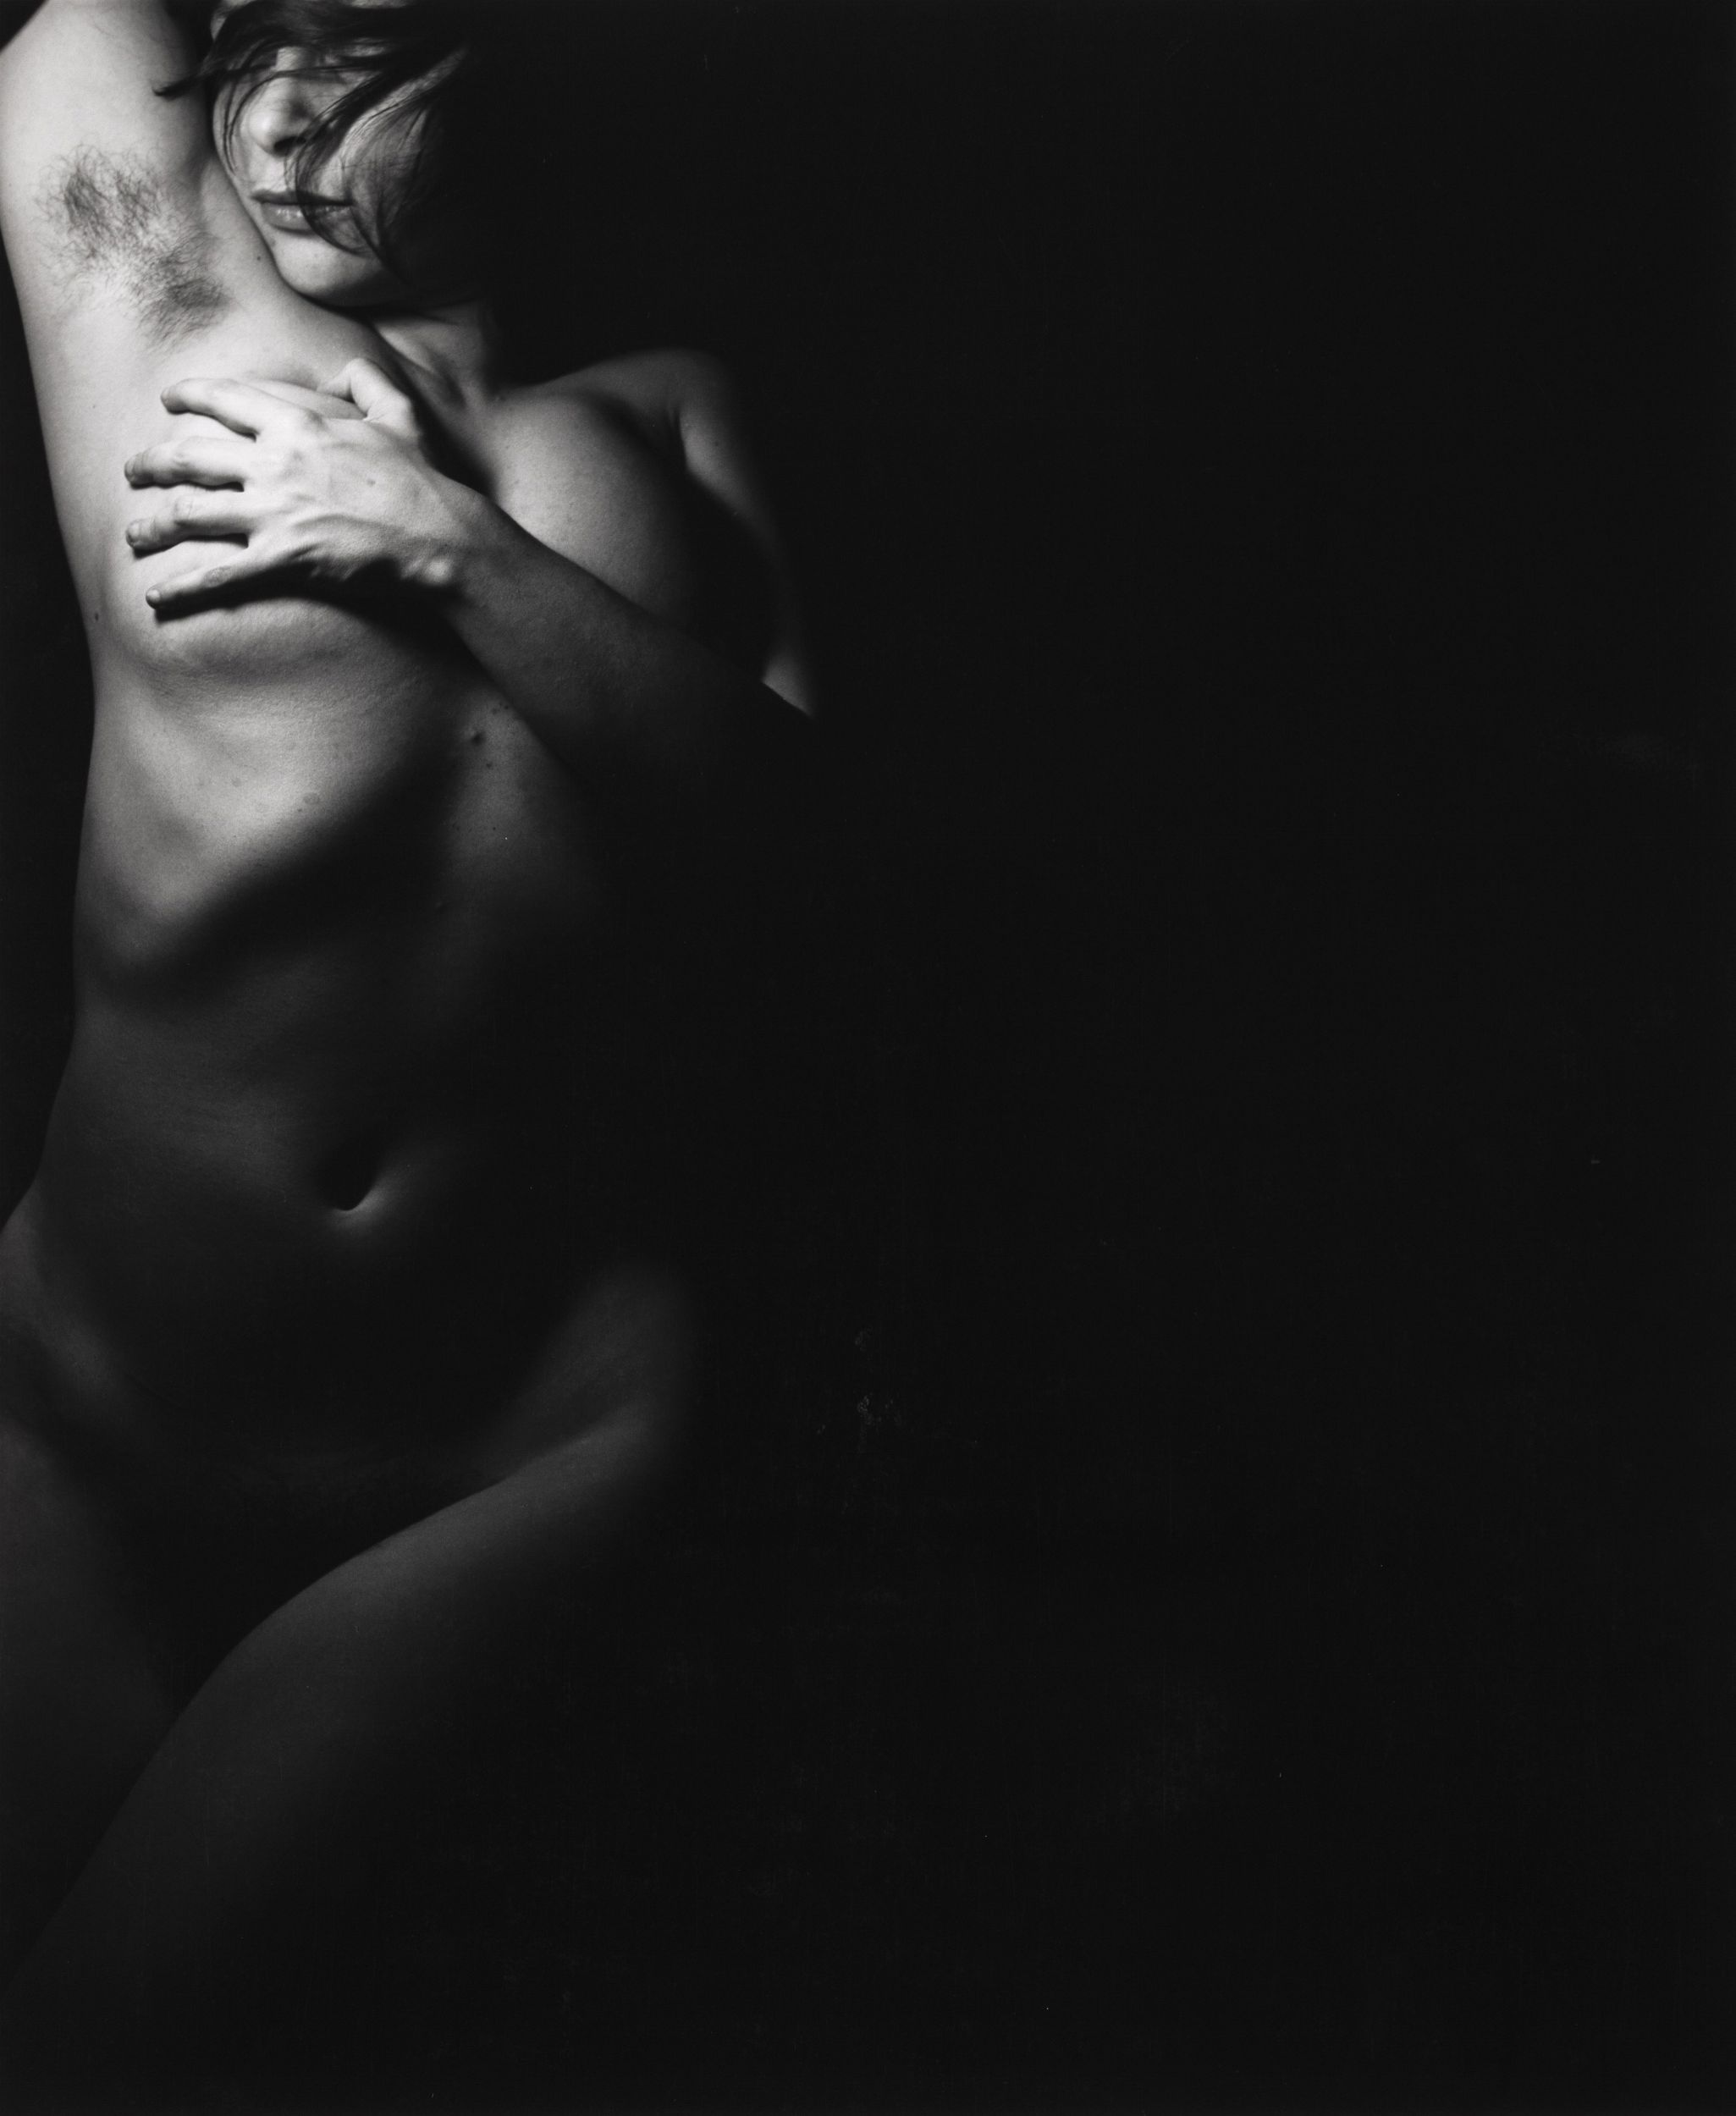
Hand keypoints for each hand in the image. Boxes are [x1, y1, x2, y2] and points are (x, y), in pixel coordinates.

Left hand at [123, 360, 463, 611]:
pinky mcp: (282, 560)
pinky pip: (218, 576)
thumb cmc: (423, 480)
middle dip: (151, 464)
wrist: (439, 537)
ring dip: (154, 526)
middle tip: (133, 470)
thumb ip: (369, 383)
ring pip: (192, 514)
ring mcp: (275, 514)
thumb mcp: (401, 418)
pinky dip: (183, 588)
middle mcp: (275, 465)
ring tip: (134, 534)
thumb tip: (347, 369)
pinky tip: (156, 597)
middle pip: (191, 458)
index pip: (227, 401)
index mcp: (299, 425)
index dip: (190, 395)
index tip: (168, 400)